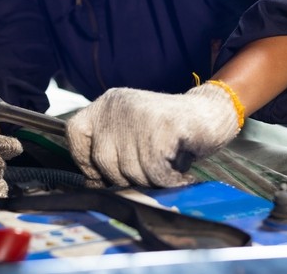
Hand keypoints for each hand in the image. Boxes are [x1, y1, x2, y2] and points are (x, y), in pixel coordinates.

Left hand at [65, 82, 241, 186]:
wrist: (211, 113)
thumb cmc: (169, 133)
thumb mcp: (131, 136)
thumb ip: (109, 152)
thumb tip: (91, 183)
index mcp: (106, 104)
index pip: (75, 133)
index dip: (84, 160)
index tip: (100, 175)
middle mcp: (118, 105)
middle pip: (102, 159)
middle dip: (125, 177)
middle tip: (148, 173)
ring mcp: (139, 114)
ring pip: (128, 169)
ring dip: (149, 180)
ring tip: (165, 169)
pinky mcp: (162, 127)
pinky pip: (153, 170)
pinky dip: (166, 180)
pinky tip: (178, 174)